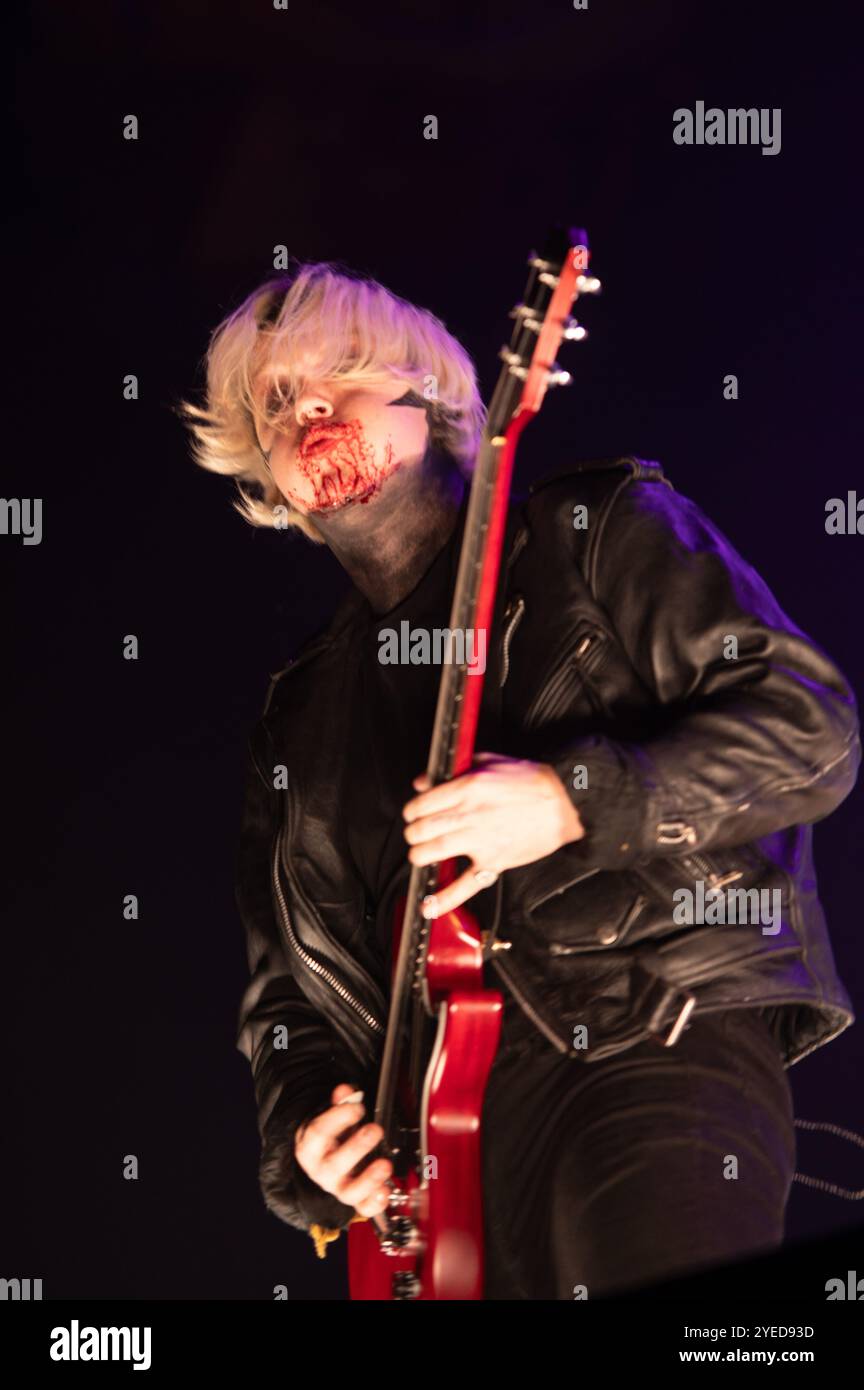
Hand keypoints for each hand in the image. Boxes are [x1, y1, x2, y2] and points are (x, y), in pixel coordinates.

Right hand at [294, 1084, 393, 1218]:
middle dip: (357, 1147)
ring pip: (349, 1192)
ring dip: (369, 1179)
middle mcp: (322, 1171)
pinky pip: (364, 1208)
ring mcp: (338, 1188)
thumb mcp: (331, 1118)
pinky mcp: (355, 1200)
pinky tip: (386, 1190)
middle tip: (374, 1130)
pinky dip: (376, 1203)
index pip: (319, 1134)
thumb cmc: (331, 1137)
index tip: (357, 1107)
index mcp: (311, 1147)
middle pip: (334, 1165)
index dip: (338, 1118)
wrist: (326, 1161)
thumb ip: (340, 1104)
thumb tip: (346, 1091)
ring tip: (385, 1164)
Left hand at [402, 751, 584, 917]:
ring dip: (419, 856)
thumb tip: (424, 782)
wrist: (563, 802)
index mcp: (466, 788)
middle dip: (413, 833)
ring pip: (432, 852)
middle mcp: (468, 815)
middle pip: (421, 829)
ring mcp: (480, 840)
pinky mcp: (493, 861)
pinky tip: (429, 906)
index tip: (413, 814)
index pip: (421, 804)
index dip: (412, 811)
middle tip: (415, 834)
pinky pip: (465, 884)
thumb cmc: (530, 781)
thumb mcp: (488, 761)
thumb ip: (454, 770)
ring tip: (420, 855)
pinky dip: (444, 899)